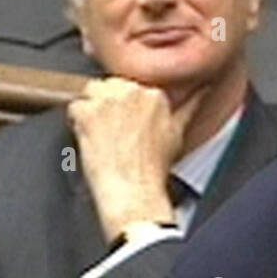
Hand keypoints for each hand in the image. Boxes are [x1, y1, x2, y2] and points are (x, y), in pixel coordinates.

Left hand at [66, 78, 205, 241]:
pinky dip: (78, 123)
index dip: (124, 108)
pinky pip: (74, 107)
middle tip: (114, 134)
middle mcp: (132, 91)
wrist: (133, 191)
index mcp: (155, 94)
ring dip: (92, 111)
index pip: (130, 86)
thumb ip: (190, 106)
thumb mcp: (178, 133)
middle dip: (108, 106)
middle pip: (109, 86)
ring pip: (90, 92)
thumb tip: (202, 91)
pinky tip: (91, 141)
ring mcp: (108, 100)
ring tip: (102, 136)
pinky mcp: (88, 112)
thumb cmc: (153, 169)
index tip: (126, 126)